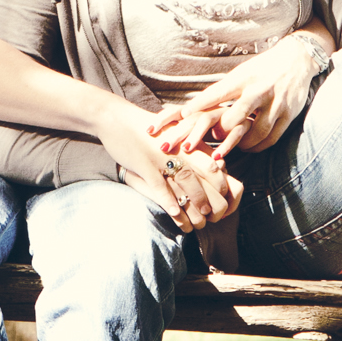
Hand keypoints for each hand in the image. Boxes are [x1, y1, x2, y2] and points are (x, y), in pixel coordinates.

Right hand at [97, 102, 241, 231]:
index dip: (223, 186)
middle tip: (216, 215)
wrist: (117, 119)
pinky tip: (175, 213)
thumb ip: (193, 148)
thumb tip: (216, 166)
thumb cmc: (149, 131)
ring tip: (201, 221)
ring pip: (187, 181)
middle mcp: (179, 148)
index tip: (224, 201)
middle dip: (215, 198)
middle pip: (207, 175)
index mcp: (188, 141)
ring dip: (196, 203)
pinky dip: (169, 201)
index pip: (215, 166)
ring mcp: (162, 156)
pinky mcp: (144, 164)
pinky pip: (159, 186)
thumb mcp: (174, 134)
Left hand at [149, 34, 325, 159]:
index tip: (184, 114)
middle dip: (223, 129)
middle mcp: (259, 89)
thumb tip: (195, 108)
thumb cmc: (260, 70)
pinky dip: (259, 146)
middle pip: (238, 115)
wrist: (297, 59)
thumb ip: (223, 90)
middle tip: (213, 137)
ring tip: (233, 147)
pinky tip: (250, 148)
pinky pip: (272, 137)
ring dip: (242, 144)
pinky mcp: (289, 113)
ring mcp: (276, 102)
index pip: (218, 91)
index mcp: (243, 77)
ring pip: (257, 131)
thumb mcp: (241, 73)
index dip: (201, 103)